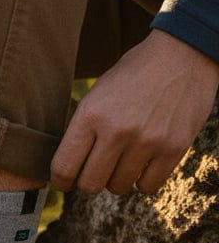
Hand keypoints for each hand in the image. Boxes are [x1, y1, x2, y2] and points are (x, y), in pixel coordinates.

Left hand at [51, 30, 218, 194]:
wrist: (181, 55)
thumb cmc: (132, 76)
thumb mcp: (96, 95)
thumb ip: (83, 129)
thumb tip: (68, 168)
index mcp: (90, 115)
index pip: (64, 167)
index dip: (60, 181)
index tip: (63, 183)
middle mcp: (117, 131)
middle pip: (90, 184)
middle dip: (88, 182)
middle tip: (94, 171)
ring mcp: (147, 141)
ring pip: (119, 187)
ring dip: (117, 180)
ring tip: (121, 162)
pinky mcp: (174, 148)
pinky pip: (148, 186)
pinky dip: (142, 181)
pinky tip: (142, 165)